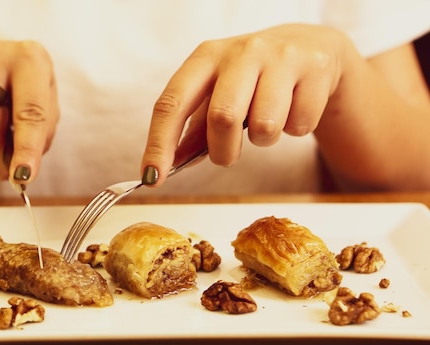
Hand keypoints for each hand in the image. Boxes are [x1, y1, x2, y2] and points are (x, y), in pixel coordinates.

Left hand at [141, 24, 348, 185]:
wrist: (310, 46)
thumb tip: (166, 167)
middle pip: (222, 118)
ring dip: (263, 140)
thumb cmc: (252, 77)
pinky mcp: (314, 69)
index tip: (152, 177)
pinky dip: (294, 130)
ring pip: (265, 126)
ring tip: (267, 124)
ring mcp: (280, 57)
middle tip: (228, 155)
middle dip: (223, 151)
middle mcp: (240, 52)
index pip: (171, 104)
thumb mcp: (218, 92)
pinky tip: (293, 109)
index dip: (158, 144)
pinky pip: (299, 125)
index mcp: (205, 58)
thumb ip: (194, 130)